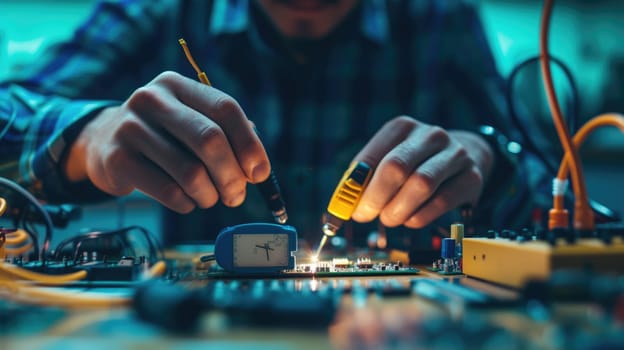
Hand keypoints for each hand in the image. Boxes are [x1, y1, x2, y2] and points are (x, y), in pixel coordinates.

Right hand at [63, 71, 270, 212]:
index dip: (249, 144)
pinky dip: (187, 204)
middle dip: (232, 176)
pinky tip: (187, 201)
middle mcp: (152, 99)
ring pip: (191, 172)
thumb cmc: (164, 137)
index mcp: (178, 85)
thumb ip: (227, 137)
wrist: (104, 145)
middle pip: (210, 140)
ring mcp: (130, 127)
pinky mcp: (117, 159)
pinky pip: (169, 192)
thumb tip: (256, 169)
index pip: (225, 108)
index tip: (259, 174)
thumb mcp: (191, 123)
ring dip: (210, 195)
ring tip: (210, 199)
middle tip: (236, 196)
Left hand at [351, 116, 493, 227]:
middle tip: (365, 215)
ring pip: (421, 184)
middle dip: (376, 197)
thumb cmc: (416, 161)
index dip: (357, 185)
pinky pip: (442, 201)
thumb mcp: (389, 159)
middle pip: (396, 166)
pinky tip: (410, 220)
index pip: (373, 155)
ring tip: (389, 219)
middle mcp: (431, 135)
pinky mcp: (471, 177)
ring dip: (398, 209)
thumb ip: (365, 178)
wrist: (467, 155)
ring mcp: (455, 154)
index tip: (349, 207)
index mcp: (403, 127)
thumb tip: (344, 204)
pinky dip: (420, 216)